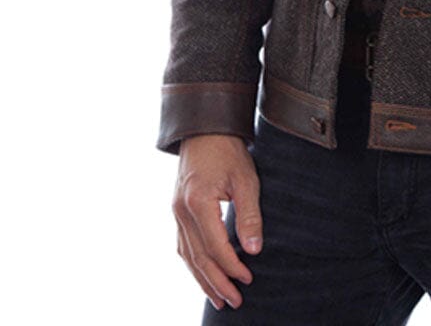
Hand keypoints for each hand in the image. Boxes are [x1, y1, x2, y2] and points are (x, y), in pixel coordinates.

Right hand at [173, 134, 262, 310]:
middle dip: (216, 282)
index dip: (232, 266)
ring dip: (202, 279)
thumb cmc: (228, 151)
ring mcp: (175, 211)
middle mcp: (181, 211)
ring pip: (187, 255)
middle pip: (198, 257)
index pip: (215, 247)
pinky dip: (193, 263)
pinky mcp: (177, 210)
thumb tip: (255, 249)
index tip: (248, 279)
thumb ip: (249, 215)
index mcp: (197, 202)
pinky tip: (203, 274)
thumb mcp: (246, 179)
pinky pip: (182, 244)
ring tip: (219, 299)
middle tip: (234, 301)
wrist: (205, 128)